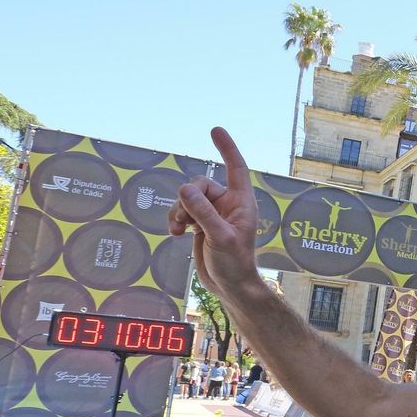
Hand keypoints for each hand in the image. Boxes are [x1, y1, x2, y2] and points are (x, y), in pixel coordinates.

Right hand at [168, 128, 262, 300]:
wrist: (229, 286)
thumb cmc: (234, 263)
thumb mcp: (219, 236)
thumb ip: (202, 212)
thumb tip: (185, 188)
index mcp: (241, 202)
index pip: (235, 167)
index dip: (226, 148)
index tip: (215, 129)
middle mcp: (228, 204)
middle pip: (200, 184)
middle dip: (187, 198)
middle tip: (186, 219)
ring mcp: (213, 214)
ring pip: (187, 197)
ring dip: (178, 210)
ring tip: (178, 229)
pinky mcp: (201, 225)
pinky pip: (182, 211)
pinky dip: (175, 219)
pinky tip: (174, 234)